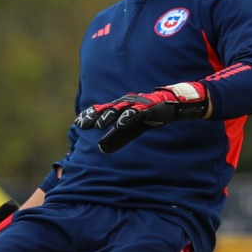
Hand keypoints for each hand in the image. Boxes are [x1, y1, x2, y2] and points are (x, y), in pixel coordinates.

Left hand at [75, 81, 208, 152]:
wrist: (173, 105)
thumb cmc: (149, 115)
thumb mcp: (130, 129)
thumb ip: (116, 137)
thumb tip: (101, 149)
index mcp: (121, 107)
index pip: (102, 110)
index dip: (90, 115)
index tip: (78, 123)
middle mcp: (127, 103)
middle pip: (107, 109)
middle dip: (94, 116)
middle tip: (82, 124)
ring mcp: (138, 104)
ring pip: (120, 109)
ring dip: (109, 116)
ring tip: (99, 125)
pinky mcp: (150, 106)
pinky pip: (137, 112)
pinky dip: (128, 117)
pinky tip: (120, 124)